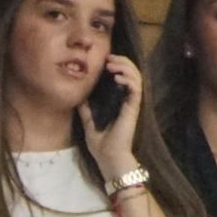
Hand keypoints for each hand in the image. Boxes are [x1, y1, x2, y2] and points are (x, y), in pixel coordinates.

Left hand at [77, 54, 143, 178]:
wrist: (108, 159)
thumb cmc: (101, 146)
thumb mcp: (88, 124)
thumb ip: (86, 111)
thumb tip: (80, 99)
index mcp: (119, 103)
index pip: (123, 78)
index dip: (117, 66)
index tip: (104, 60)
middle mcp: (127, 101)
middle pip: (131, 73)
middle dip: (121, 61)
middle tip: (108, 57)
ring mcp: (132, 104)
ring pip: (136, 77)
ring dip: (125, 67)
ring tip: (112, 63)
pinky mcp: (133, 109)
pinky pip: (135, 89)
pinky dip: (128, 79)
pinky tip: (117, 76)